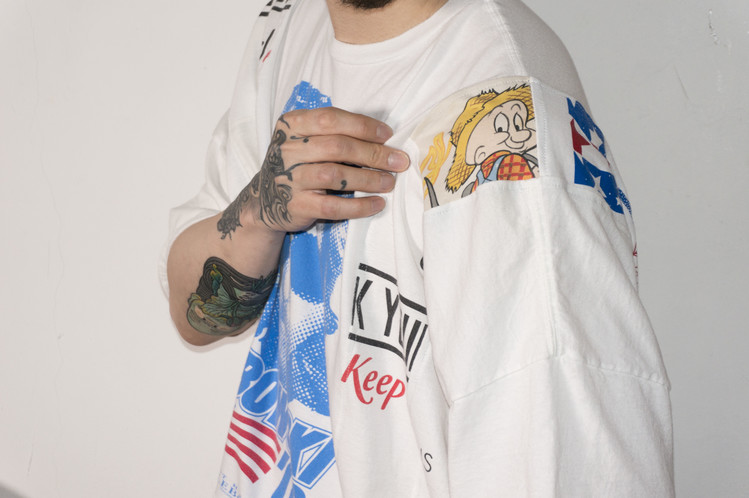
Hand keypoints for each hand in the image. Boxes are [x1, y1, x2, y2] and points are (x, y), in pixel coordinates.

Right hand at [218, 107, 409, 236]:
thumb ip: (334, 134)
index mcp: (291, 125)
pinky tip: (377, 204)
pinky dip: (359, 205)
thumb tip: (383, 142)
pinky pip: (332, 205)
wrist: (266, 200)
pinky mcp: (296, 205)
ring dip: (368, 179)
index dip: (362, 126)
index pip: (330, 118)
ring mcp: (289, 178)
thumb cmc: (298, 165)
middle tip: (398, 161)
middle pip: (337, 146)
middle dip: (373, 154)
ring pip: (335, 175)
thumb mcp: (306, 140)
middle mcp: (287, 149)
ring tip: (389, 182)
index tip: (387, 135)